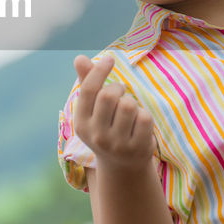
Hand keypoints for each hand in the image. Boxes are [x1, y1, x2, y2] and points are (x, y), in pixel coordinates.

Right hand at [72, 55, 155, 171]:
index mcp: (81, 123)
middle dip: (118, 87)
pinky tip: (139, 124)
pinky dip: (144, 114)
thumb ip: (87, 83)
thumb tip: (79, 57)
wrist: (122, 166)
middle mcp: (96, 135)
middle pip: (109, 95)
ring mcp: (117, 144)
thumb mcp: (93, 110)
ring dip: (131, 101)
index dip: (99, 71)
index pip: (88, 90)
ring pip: (128, 105)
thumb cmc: (106, 128)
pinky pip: (144, 117)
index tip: (110, 59)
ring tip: (129, 111)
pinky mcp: (137, 149)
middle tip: (121, 92)